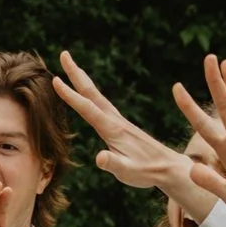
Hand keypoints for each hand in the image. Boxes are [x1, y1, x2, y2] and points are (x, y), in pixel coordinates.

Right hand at [53, 54, 221, 213]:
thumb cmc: (147, 173)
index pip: (87, 108)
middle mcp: (115, 120)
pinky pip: (102, 104)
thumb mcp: (128, 172)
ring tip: (72, 68)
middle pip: (91, 92)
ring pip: (97, 96)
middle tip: (64, 54)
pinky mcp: (122, 125)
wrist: (170, 168)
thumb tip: (99, 157)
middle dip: (76, 73)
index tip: (55, 80)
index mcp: (112, 129)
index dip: (70, 95)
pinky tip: (90, 95)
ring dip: (82, 80)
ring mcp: (119, 121)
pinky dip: (91, 94)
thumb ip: (113, 164)